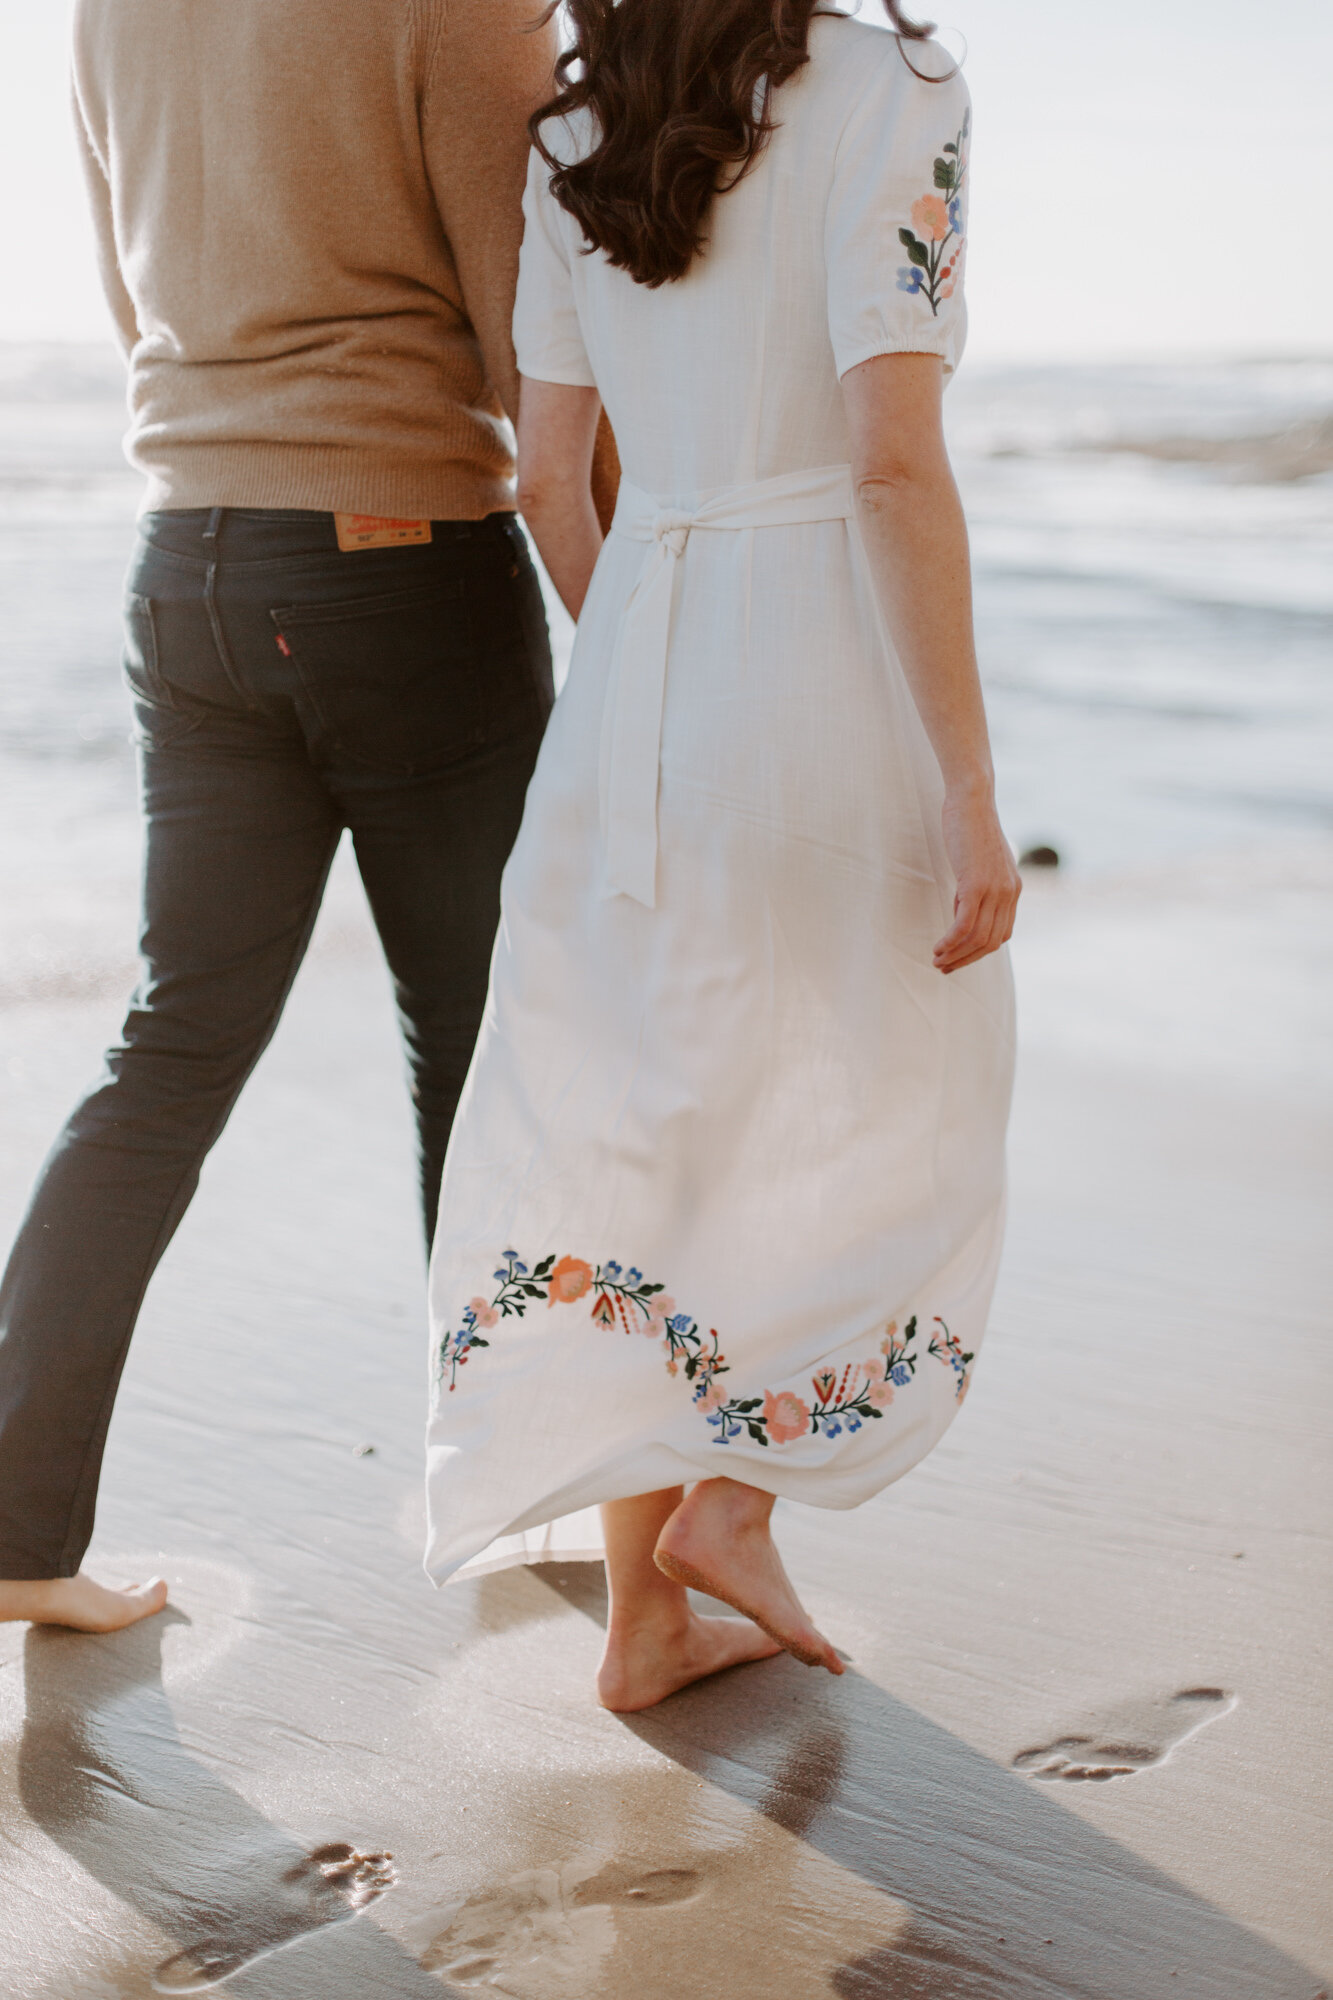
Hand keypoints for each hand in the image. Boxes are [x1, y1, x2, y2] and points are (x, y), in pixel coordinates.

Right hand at [934, 787, 1020, 973]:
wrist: (972, 800)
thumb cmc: (970, 827)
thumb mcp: (979, 863)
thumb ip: (977, 887)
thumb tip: (962, 909)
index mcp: (1012, 890)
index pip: (1001, 934)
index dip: (979, 952)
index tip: (957, 958)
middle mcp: (1009, 893)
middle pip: (991, 942)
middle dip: (966, 960)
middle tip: (944, 967)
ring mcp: (995, 890)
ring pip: (977, 938)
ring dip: (956, 954)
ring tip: (937, 960)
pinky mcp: (976, 884)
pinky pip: (964, 925)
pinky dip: (951, 941)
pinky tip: (938, 947)